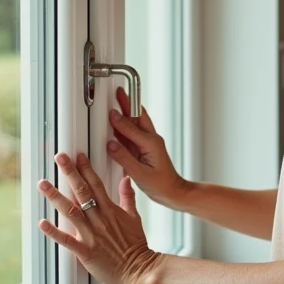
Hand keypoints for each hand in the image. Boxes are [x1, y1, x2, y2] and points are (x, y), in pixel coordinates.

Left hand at [37, 151, 161, 283]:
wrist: (140, 270)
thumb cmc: (137, 246)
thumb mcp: (135, 218)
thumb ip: (128, 198)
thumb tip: (126, 180)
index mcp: (111, 210)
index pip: (97, 184)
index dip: (86, 168)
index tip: (77, 155)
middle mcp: (100, 219)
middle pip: (83, 191)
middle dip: (70, 172)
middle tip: (59, 157)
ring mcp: (91, 235)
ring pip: (71, 211)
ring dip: (56, 196)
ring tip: (43, 183)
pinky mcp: (86, 252)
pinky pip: (67, 240)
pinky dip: (54, 232)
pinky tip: (42, 223)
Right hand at [107, 87, 187, 208]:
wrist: (173, 192)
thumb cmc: (162, 185)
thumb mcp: (140, 174)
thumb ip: (124, 158)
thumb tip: (110, 145)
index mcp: (152, 143)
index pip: (132, 127)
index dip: (120, 119)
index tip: (110, 112)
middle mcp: (151, 140)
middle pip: (137, 116)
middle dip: (128, 102)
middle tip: (118, 91)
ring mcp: (148, 143)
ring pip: (135, 123)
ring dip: (126, 111)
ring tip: (117, 101)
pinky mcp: (144, 149)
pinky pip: (132, 134)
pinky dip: (124, 126)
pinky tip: (117, 124)